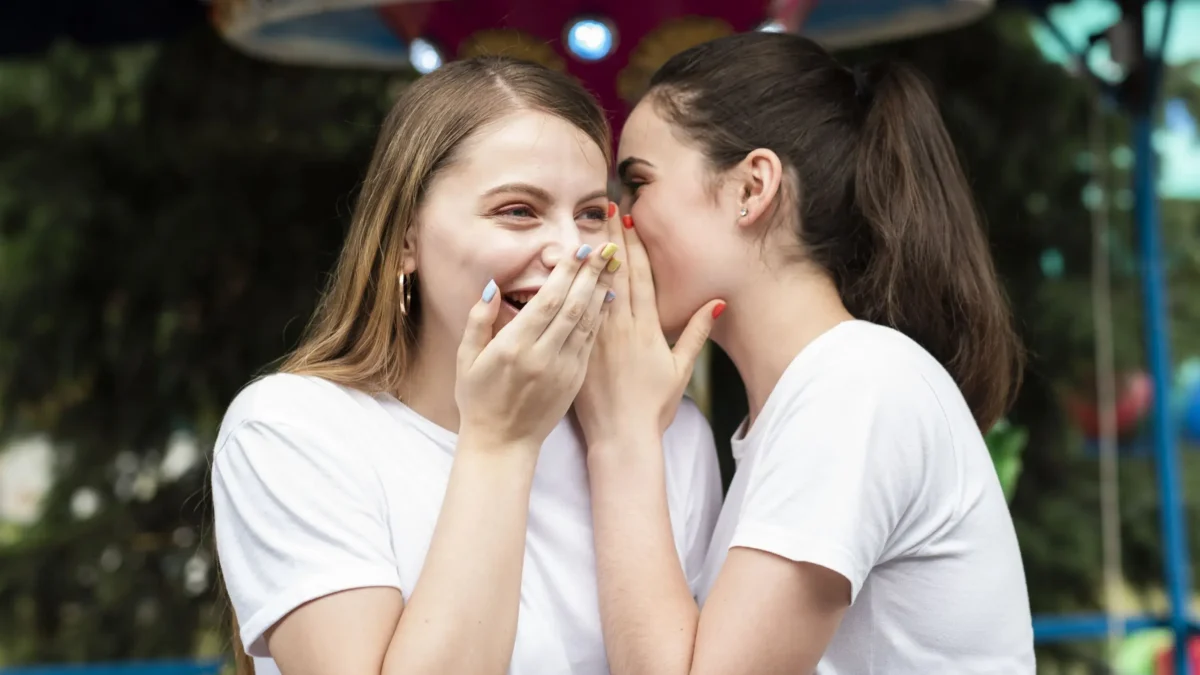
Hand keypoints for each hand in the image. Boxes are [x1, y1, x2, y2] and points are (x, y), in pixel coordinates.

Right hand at [456, 242, 619, 449]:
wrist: (503, 444)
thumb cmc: (479, 399)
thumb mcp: (466, 358)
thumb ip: (479, 320)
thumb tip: (492, 286)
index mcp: (514, 347)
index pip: (547, 300)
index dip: (566, 273)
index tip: (579, 249)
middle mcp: (542, 356)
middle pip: (573, 306)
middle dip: (591, 274)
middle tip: (605, 248)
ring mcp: (563, 369)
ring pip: (587, 322)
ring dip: (601, 291)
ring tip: (613, 265)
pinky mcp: (575, 380)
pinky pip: (591, 342)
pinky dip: (601, 317)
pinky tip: (608, 298)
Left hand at [574, 206, 723, 445]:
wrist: (621, 437)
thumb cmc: (653, 407)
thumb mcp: (681, 369)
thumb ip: (695, 333)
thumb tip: (716, 303)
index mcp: (647, 329)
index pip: (642, 277)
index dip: (636, 246)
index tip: (630, 220)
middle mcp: (621, 328)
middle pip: (617, 274)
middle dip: (613, 239)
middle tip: (606, 208)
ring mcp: (597, 337)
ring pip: (593, 287)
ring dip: (590, 256)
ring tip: (585, 225)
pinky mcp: (579, 350)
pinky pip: (573, 313)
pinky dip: (570, 289)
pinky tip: (564, 269)